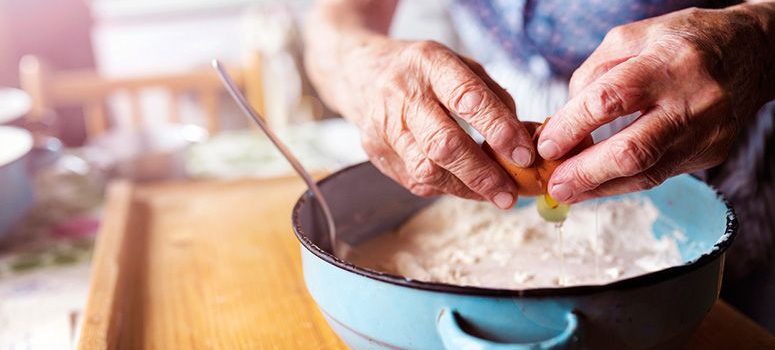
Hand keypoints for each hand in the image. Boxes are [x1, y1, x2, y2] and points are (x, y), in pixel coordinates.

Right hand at [325, 38, 534, 207]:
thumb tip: (523, 137)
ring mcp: (384, 127)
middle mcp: (402, 95)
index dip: (499, 130)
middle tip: (510, 192)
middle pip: (444, 144)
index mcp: (429, 64)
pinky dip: (447, 188)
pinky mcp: (377, 153)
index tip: (524, 154)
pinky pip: (416, 181)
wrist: (362, 74)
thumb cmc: (422, 72)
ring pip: (427, 170)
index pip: (467, 99)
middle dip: (482, 173)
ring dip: (466, 188)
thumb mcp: (459, 65)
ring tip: (495, 195)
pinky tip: (467, 187)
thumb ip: (493, 97)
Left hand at [537, 6, 774, 202]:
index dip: (572, 126)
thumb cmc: (680, 42)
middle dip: (586, 173)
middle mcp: (692, 101)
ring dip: (600, 188)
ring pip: (647, 174)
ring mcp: (706, 132)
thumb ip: (592, 76)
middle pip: (633, 150)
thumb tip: (563, 123)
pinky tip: (597, 185)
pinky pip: (659, 175)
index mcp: (668, 62)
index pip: (610, 100)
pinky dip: (623, 183)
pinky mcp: (711, 153)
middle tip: (554, 185)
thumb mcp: (631, 39)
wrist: (750, 53)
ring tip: (567, 192)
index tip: (546, 144)